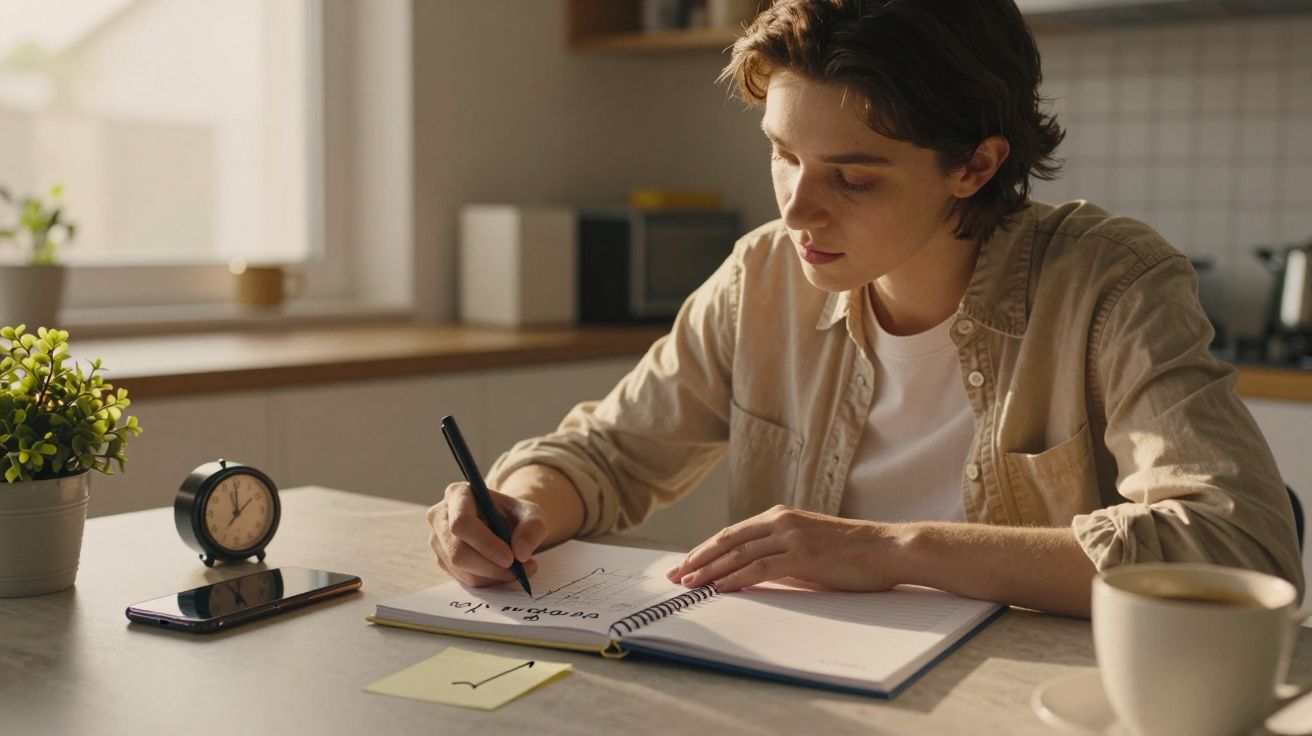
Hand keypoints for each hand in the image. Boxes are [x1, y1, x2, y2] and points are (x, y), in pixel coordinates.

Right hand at [427, 482, 545, 587]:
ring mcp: (438, 539)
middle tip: (518, 571)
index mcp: (458, 494)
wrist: (503, 523)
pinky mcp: (442, 559)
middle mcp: (440, 515)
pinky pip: (462, 578)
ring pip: (460, 568)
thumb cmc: (513, 515)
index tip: (510, 558)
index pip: (462, 522)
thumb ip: (532, 528)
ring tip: (518, 570)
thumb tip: (521, 553)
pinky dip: (487, 580)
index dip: (485, 543)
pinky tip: (502, 571)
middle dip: (490, 566)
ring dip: (492, 575)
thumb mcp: (532, 514)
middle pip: (457, 551)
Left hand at [664, 505, 907, 592]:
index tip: (684, 564)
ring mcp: (791, 536)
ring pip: (739, 553)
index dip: (705, 549)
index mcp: (780, 517)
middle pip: (728, 540)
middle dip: (697, 559)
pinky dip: (736, 578)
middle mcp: (781, 521)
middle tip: (674, 576)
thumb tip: (750, 574)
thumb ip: (779, 556)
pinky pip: (760, 567)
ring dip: (710, 570)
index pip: (732, 533)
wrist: (887, 549)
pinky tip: (719, 588)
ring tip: (688, 584)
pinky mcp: (803, 554)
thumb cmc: (851, 554)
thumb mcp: (808, 550)